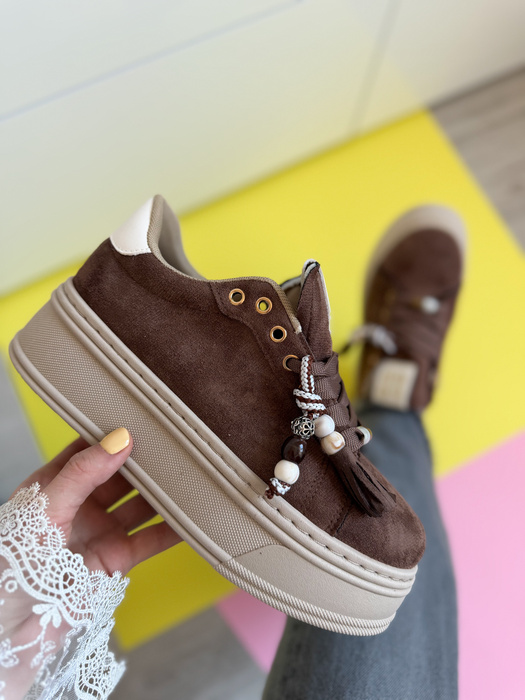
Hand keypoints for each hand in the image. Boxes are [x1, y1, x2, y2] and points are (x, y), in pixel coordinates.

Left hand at [14, 428, 181, 574]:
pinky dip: (172, 529)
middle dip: (144, 461)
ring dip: (162, 493)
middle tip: (171, 444)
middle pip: (120, 475)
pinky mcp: (116, 559)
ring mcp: (100, 531)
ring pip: (139, 505)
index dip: (111, 434)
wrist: (13, 624)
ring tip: (188, 474)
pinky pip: (149, 539)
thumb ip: (83, 472)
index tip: (139, 418)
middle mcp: (80, 505)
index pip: (88, 449)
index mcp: (55, 485)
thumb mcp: (45, 506)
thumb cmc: (13, 562)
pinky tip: (190, 517)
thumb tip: (118, 440)